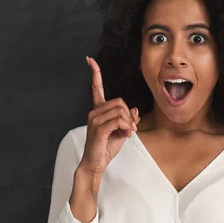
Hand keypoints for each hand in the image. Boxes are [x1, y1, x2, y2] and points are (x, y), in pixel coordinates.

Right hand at [78, 56, 139, 175]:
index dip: (95, 73)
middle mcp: (94, 112)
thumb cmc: (106, 147)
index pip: (96, 88)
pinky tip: (125, 135)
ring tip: (127, 134)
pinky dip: (126, 128)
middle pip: (120, 102)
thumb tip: (134, 109)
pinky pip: (119, 121)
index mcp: (98, 110)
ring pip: (120, 111)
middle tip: (130, 129)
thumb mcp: (121, 131)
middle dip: (129, 115)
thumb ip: (127, 119)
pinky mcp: (98, 129)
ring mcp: (95, 119)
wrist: (96, 163)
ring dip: (129, 123)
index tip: (89, 60)